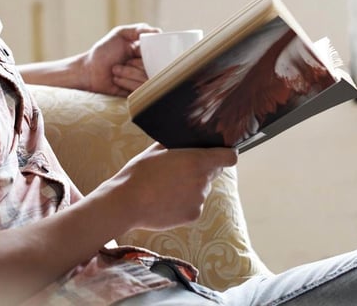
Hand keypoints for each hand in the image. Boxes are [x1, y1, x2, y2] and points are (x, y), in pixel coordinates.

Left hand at [80, 23, 159, 95]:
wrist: (89, 71)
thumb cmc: (103, 52)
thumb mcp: (119, 34)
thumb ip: (138, 29)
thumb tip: (158, 31)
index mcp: (144, 52)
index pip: (158, 53)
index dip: (149, 54)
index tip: (136, 52)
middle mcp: (145, 66)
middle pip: (154, 68)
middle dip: (135, 65)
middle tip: (124, 61)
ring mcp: (141, 79)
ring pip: (147, 79)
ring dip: (128, 73)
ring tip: (116, 70)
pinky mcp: (136, 92)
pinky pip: (140, 89)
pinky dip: (126, 83)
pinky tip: (116, 80)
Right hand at [95, 144, 237, 230]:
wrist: (127, 203)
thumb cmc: (139, 173)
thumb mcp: (156, 150)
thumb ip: (176, 145)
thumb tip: (185, 141)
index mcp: (197, 161)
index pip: (229, 157)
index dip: (226, 154)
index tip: (220, 154)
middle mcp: (203, 181)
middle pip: (212, 173)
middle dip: (201, 170)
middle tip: (179, 171)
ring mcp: (199, 200)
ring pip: (202, 190)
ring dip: (191, 187)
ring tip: (167, 188)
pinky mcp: (193, 216)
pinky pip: (194, 205)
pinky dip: (184, 203)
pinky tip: (166, 201)